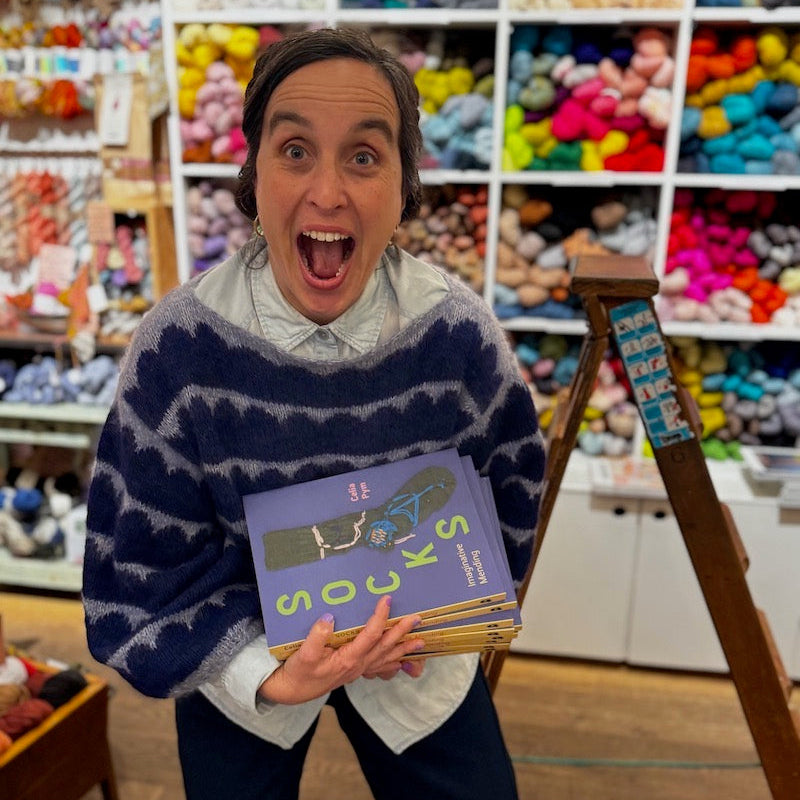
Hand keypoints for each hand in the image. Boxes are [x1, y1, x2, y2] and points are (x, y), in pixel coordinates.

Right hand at [258, 596, 424, 704]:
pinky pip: (380, 666)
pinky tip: (402, 660)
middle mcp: (358, 664)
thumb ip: (316, 637)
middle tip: (418, 618)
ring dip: (403, 648)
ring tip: (420, 641)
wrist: (294, 690)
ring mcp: (359, 669)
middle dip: (402, 631)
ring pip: (386, 657)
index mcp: (349, 658)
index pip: (370, 634)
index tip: (387, 599)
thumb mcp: (304, 654)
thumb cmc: (299, 671)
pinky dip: (393, 662)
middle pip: (385, 646)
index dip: (380, 616)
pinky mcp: (356, 671)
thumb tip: (329, 618)